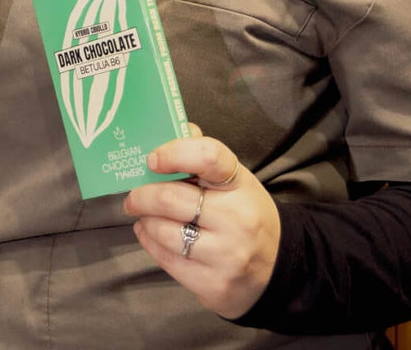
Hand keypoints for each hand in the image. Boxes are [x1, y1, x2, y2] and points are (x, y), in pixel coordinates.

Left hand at [122, 125, 280, 319]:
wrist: (278, 268)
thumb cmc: (244, 213)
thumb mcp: (235, 181)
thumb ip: (203, 156)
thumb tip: (171, 126)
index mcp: (240, 183)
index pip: (207, 157)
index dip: (173, 153)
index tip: (152, 159)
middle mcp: (237, 218)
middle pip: (170, 198)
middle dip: (141, 195)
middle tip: (133, 195)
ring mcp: (226, 254)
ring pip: (163, 231)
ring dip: (145, 221)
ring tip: (144, 216)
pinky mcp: (213, 284)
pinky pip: (166, 259)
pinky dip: (149, 242)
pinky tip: (148, 234)